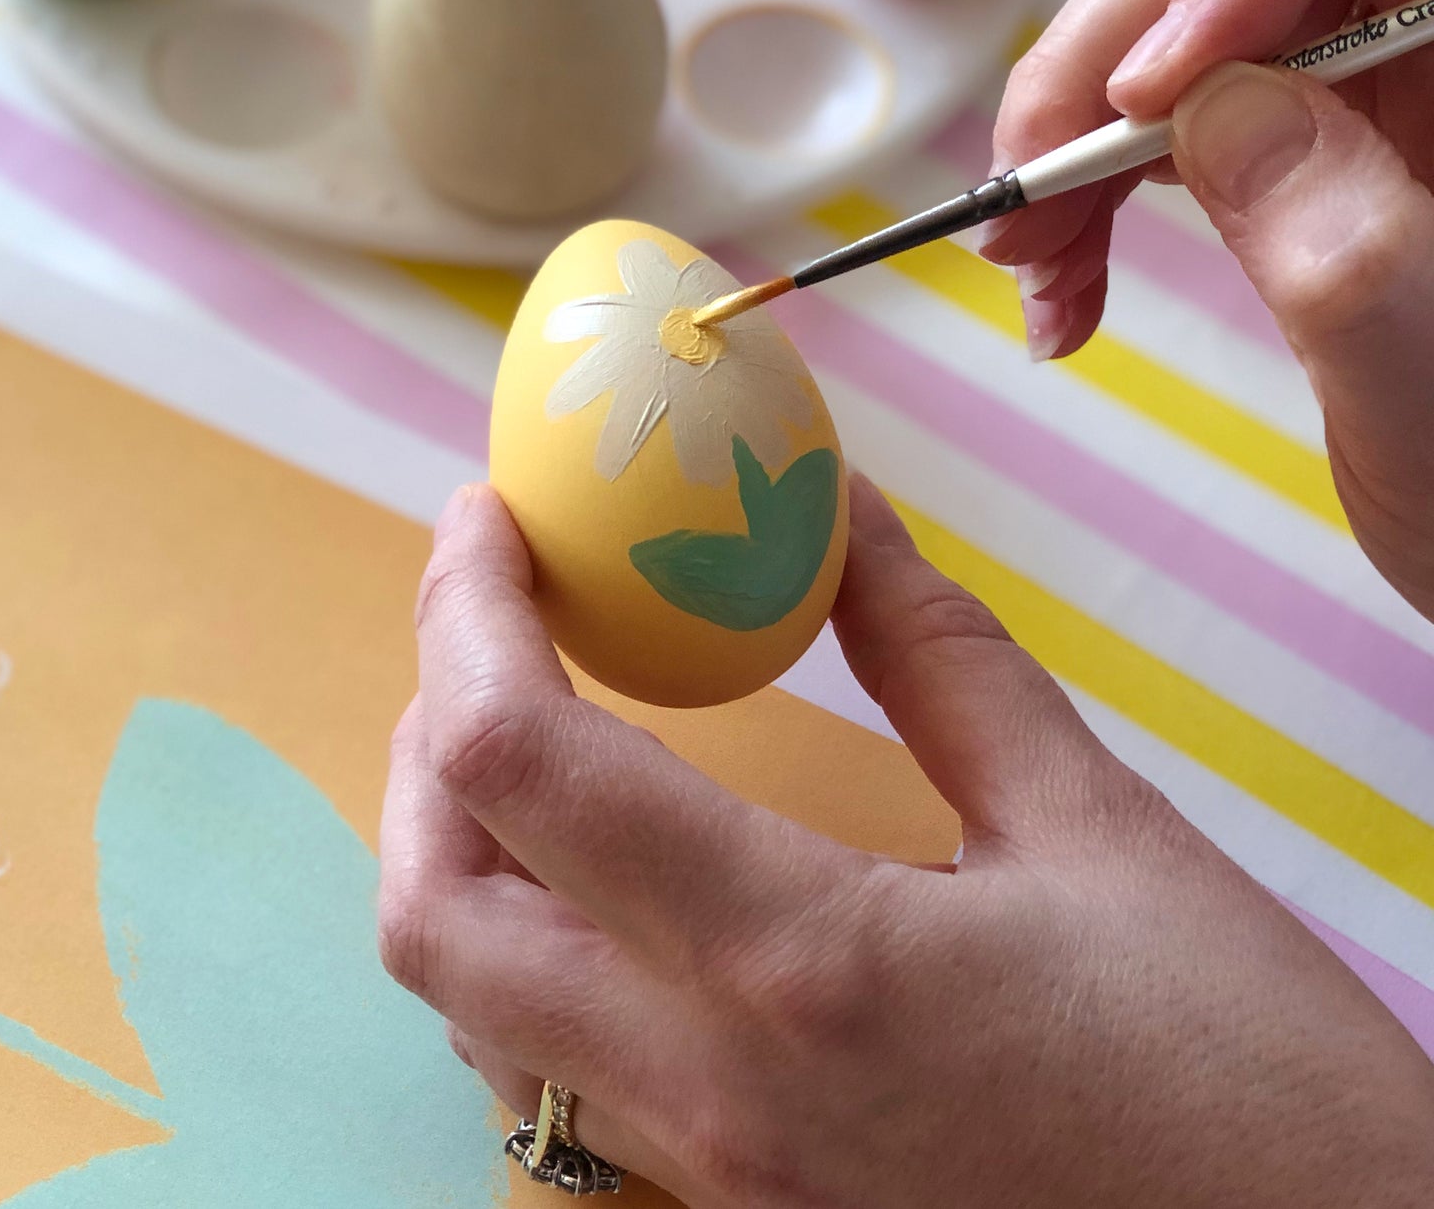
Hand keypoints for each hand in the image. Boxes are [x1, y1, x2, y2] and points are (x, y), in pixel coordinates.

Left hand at [378, 481, 1433, 1208]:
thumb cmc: (1242, 1080)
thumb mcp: (1100, 830)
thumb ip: (939, 656)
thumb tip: (837, 516)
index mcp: (794, 958)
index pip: (519, 759)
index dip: (465, 612)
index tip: (484, 521)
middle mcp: (708, 1083)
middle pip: (431, 908)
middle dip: (418, 742)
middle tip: (490, 630)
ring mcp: (708, 1169)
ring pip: (467, 1013)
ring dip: (453, 856)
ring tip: (528, 736)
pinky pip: (546, 1081)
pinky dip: (520, 957)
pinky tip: (602, 883)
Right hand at [984, 0, 1433, 617]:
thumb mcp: (1433, 385)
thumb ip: (1346, 237)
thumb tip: (1212, 105)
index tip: (1148, 93)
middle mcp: (1427, 31)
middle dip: (1107, 64)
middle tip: (1028, 201)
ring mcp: (1360, 88)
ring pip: (1175, 32)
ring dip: (1069, 142)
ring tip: (1030, 269)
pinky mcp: (1298, 145)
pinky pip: (1162, 118)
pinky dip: (1083, 195)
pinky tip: (1062, 289)